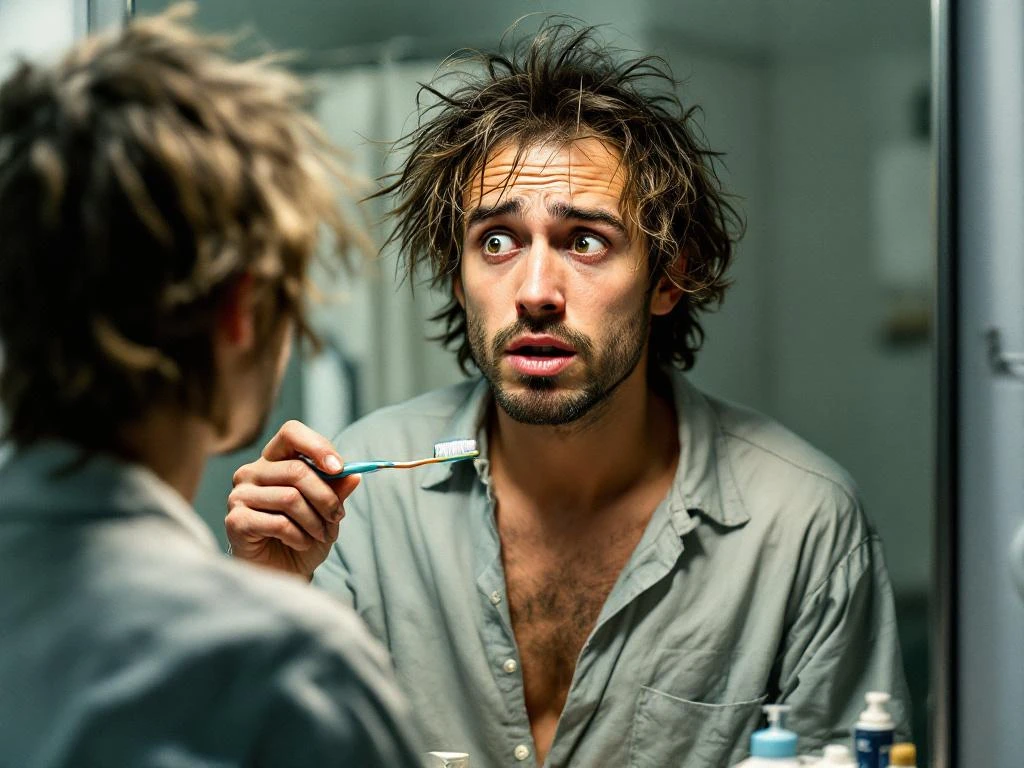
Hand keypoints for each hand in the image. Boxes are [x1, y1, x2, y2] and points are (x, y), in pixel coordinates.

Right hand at [225, 420, 359, 579]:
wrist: (283, 574)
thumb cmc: (303, 537)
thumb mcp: (327, 511)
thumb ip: (336, 490)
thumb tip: (354, 474)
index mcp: (273, 461)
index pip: (291, 433)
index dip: (317, 446)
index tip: (339, 468)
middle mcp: (252, 473)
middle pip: (296, 470)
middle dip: (326, 497)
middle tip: (337, 517)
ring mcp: (240, 495)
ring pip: (290, 498)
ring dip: (315, 521)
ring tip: (321, 535)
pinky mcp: (236, 520)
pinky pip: (278, 522)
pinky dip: (299, 536)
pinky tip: (300, 543)